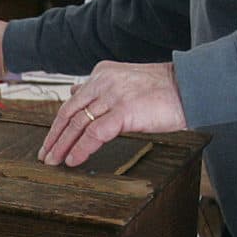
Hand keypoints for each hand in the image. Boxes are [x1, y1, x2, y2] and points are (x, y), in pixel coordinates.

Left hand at [39, 62, 186, 167]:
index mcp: (102, 74)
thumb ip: (101, 89)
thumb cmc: (163, 90)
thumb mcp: (125, 82)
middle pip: (69, 112)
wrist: (190, 87)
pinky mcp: (124, 110)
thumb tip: (75, 93)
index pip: (72, 102)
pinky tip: (74, 160)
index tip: (50, 140)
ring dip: (63, 145)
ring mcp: (113, 96)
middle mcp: (103, 82)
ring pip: (78, 123)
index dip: (58, 124)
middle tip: (45, 155)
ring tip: (54, 161)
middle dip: (54, 136)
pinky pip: (95, 133)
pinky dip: (81, 148)